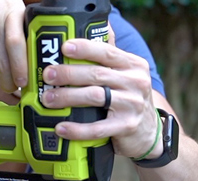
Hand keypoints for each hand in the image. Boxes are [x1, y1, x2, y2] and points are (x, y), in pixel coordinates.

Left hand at [39, 37, 162, 159]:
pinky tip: (61, 127)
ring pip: (95, 97)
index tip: (64, 47)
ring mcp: (132, 105)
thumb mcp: (126, 74)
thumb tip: (87, 33)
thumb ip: (109, 58)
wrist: (148, 130)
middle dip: (69, 73)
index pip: (107, 52)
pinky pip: (97, 128)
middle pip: (96, 74)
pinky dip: (77, 128)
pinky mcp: (126, 126)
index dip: (85, 49)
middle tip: (48, 75)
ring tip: (48, 99)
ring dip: (68, 97)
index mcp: (133, 65)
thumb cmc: (129, 97)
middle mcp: (135, 82)